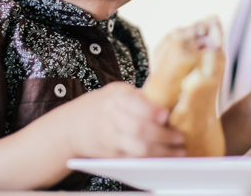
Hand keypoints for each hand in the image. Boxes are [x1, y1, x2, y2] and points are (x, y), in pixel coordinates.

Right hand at [65, 81, 185, 157]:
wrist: (72, 127)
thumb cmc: (100, 106)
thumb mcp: (116, 92)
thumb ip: (138, 96)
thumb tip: (170, 99)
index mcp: (115, 97)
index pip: (133, 103)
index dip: (150, 110)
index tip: (166, 114)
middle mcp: (111, 117)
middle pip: (138, 128)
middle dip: (163, 135)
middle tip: (179, 137)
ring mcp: (111, 138)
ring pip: (139, 147)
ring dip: (162, 151)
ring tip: (178, 150)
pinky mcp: (112, 155)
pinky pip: (136, 159)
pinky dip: (153, 159)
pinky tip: (165, 157)